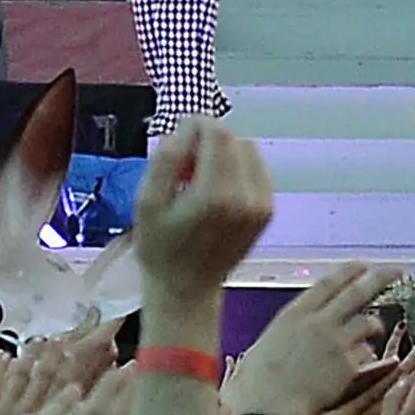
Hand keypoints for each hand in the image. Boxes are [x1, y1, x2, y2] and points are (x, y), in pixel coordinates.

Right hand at [129, 120, 274, 307]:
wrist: (187, 288)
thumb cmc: (160, 248)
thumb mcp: (146, 202)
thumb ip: (165, 159)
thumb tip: (186, 129)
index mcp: (215, 196)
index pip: (218, 134)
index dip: (197, 127)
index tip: (177, 141)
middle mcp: (247, 197)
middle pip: (234, 139)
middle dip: (207, 141)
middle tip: (183, 166)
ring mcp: (262, 204)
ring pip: (248, 150)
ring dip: (223, 153)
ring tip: (198, 178)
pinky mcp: (268, 210)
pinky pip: (257, 169)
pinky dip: (237, 168)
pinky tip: (216, 189)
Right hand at [223, 260, 399, 414]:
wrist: (272, 412)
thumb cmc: (258, 385)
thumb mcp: (264, 345)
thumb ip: (287, 332)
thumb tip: (295, 329)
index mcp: (295, 314)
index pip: (329, 282)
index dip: (349, 271)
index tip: (362, 265)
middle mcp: (320, 322)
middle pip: (357, 292)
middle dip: (380, 277)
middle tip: (395, 271)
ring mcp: (337, 343)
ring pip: (368, 323)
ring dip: (373, 325)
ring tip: (373, 329)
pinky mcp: (349, 365)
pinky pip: (366, 353)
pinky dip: (365, 355)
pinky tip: (358, 362)